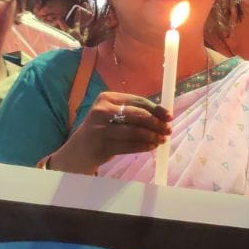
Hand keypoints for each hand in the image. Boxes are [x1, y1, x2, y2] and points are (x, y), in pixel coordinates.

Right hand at [49, 92, 169, 173]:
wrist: (79, 150)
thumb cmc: (102, 129)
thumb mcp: (112, 114)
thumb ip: (133, 112)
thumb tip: (163, 115)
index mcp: (107, 98)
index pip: (138, 101)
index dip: (156, 109)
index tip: (169, 116)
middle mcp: (102, 111)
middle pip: (138, 115)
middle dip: (156, 123)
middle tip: (168, 130)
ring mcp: (100, 129)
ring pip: (134, 131)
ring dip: (152, 136)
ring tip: (162, 139)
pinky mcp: (102, 146)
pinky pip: (129, 146)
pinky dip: (143, 146)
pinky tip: (151, 147)